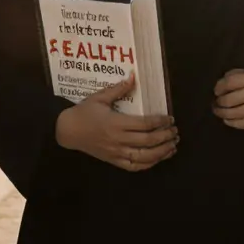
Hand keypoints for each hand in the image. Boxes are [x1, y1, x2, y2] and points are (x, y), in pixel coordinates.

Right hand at [55, 73, 177, 171]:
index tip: (170, 119)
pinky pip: (134, 166)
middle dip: (165, 137)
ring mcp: (116, 152)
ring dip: (161, 152)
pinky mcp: (113, 161)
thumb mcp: (99, 97)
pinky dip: (148, 164)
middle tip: (175, 132)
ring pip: (144, 157)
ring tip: (173, 146)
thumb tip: (133, 76)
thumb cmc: (84, 112)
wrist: (67, 131)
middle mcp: (118, 140)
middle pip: (147, 141)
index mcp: (116, 123)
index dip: (160, 122)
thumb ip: (118, 89)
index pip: (144, 124)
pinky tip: (158, 158)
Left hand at [212, 66, 243, 129]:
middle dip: (219, 101)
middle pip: (228, 100)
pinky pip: (243, 124)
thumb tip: (224, 84)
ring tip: (218, 110)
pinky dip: (232, 122)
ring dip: (222, 113)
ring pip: (233, 114)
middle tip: (216, 100)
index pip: (229, 84)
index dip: (219, 86)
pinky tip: (228, 119)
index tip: (216, 89)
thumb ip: (241, 77)